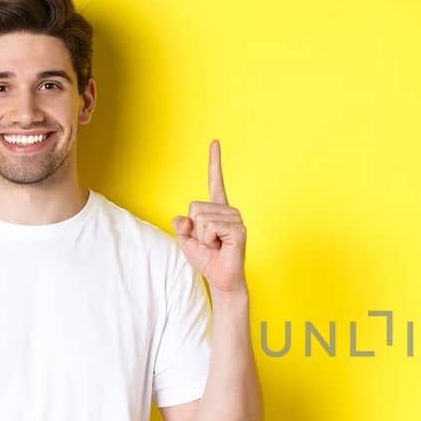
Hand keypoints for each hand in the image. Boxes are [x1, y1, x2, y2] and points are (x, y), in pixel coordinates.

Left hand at [173, 139, 247, 294]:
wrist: (220, 279)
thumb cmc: (206, 259)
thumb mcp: (186, 241)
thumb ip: (182, 226)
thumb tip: (183, 218)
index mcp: (216, 209)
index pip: (215, 181)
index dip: (214, 162)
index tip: (214, 142)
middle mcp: (228, 210)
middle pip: (195, 208)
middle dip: (194, 230)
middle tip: (209, 243)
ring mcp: (235, 219)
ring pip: (201, 218)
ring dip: (202, 238)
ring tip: (216, 246)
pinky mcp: (238, 229)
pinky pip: (211, 227)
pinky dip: (209, 240)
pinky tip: (221, 246)